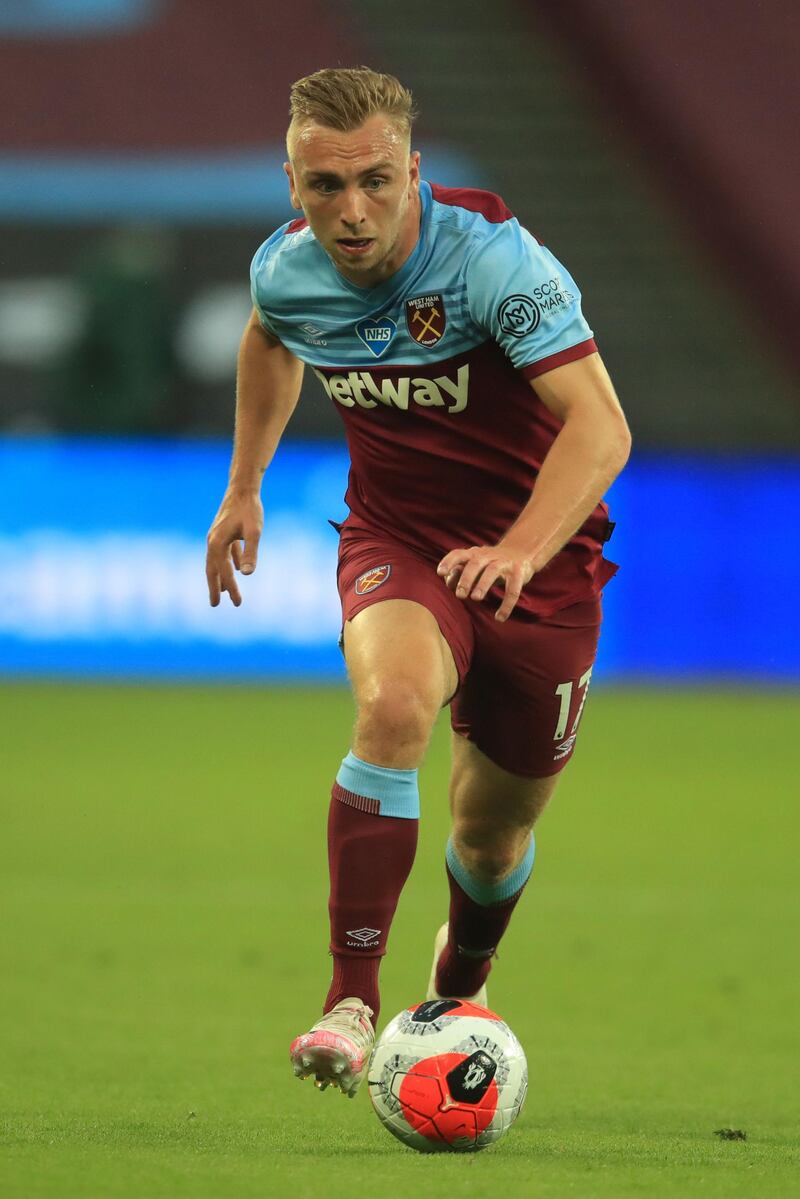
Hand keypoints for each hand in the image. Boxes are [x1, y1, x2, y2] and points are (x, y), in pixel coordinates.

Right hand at [205, 489, 262, 606]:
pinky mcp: (223, 532)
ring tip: (223, 592)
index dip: (232, 589)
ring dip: (220, 577)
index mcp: (217, 543)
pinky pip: (224, 552)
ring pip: (216, 562)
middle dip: (215, 587)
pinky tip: (236, 569)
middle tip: (214, 605)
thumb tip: (247, 574)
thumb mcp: (254, 532)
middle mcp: (213, 541)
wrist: (242, 488)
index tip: (238, 604)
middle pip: (212, 569)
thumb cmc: (249, 509)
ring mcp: (216, 536)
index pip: (226, 572)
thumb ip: (250, 552)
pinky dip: (228, 563)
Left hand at [437, 542, 533, 621]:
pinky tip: (499, 618)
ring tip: (475, 598)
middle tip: (460, 595)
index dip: (449, 562)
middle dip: (466, 578)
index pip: (459, 554)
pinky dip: (506, 605)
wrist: (521, 552)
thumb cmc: (490, 564)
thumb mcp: (475, 565)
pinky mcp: (519, 573)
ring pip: (493, 571)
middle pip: (475, 563)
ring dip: (483, 584)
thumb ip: (460, 572)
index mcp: (474, 554)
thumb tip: (449, 582)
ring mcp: (504, 563)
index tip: (440, 573)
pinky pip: (513, 590)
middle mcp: (488, 556)